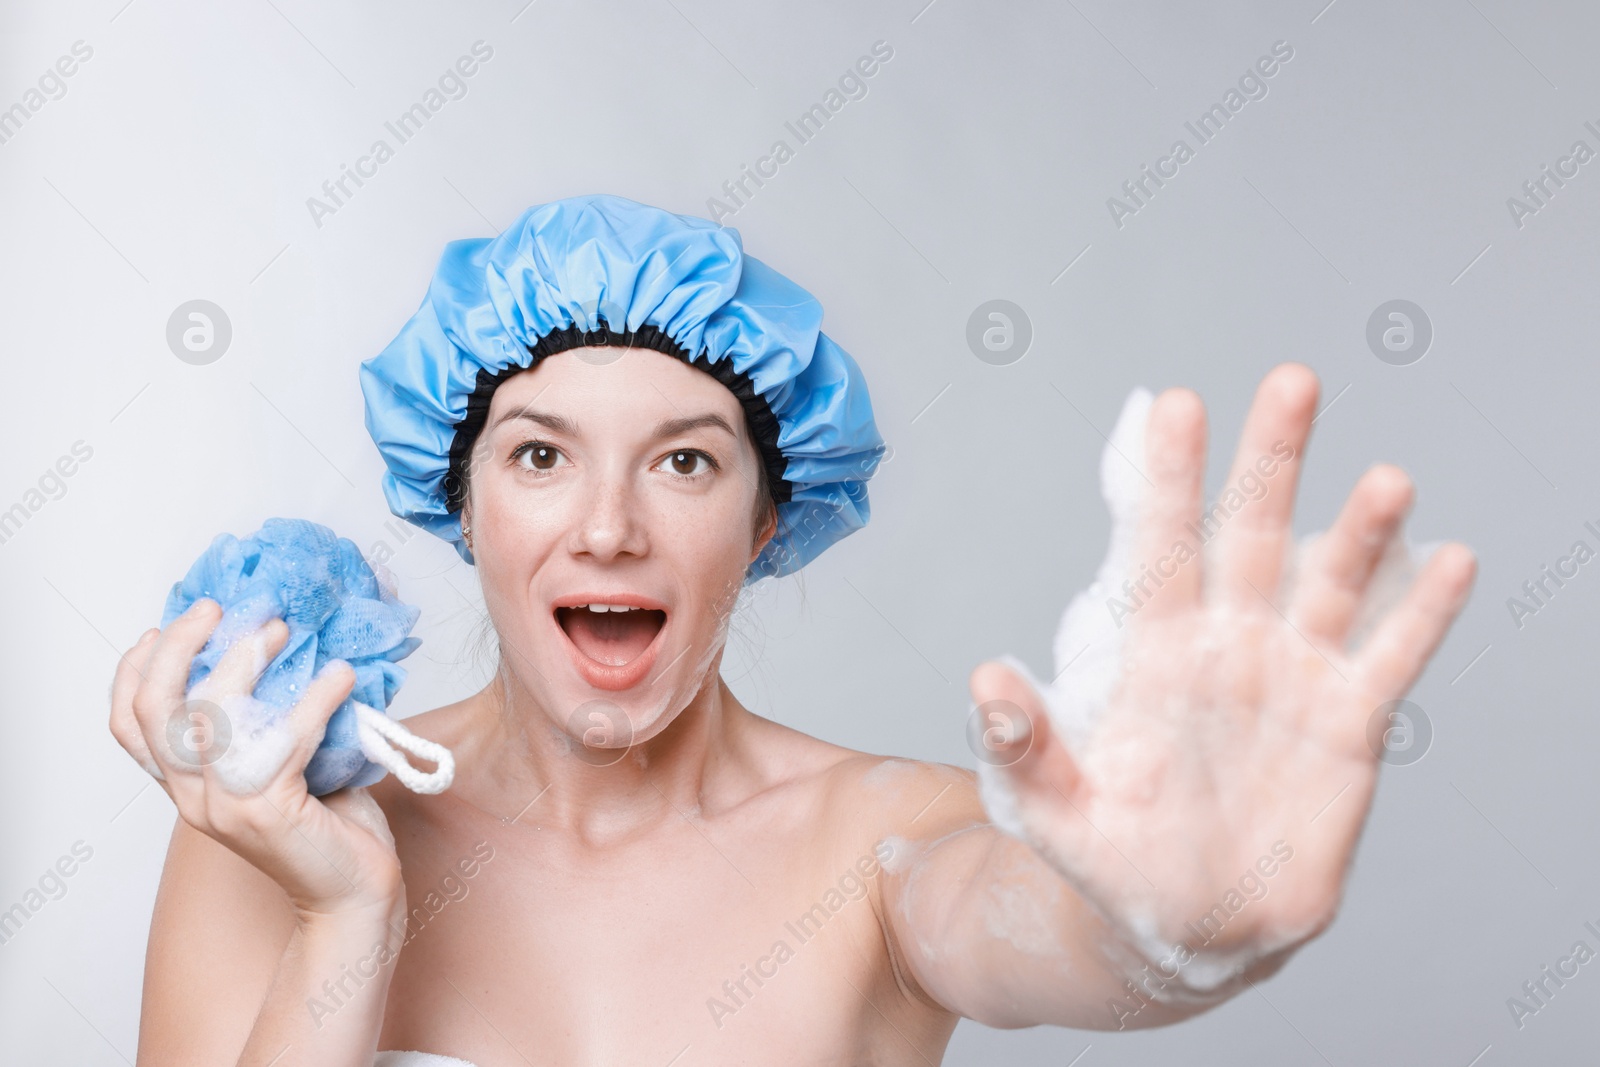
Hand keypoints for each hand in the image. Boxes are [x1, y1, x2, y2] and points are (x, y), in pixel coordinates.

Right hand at [109, 598, 404, 919]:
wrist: (354, 896)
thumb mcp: (280, 766)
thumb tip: (279, 648)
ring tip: (280, 630)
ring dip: (242, 662)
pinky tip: (341, 676)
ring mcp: (226, 808)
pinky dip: (314, 699)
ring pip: (207, 719)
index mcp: (189, 787)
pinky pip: (283, 740)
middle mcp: (194, 799)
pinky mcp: (268, 814)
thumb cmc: (327, 827)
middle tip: (216, 608)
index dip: (135, 671)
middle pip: (155, 711)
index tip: (160, 626)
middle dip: (177, 648)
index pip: (130, 726)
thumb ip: (264, 722)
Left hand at [970, 363, 1475, 987]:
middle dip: (1270, 461)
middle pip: (1250, 534)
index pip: (1160, 548)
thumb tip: (983, 683)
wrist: (1193, 923)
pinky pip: (1390, 658)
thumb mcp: (1053, 813)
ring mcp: (1291, 674)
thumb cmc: (1116, 858)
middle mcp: (1226, 643)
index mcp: (1152, 653)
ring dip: (1359, 531)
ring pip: (1330, 582)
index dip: (1169, 481)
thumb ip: (1023, 750)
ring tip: (1386, 480)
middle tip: (1291, 382)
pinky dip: (1421, 613)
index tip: (1176, 406)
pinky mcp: (1348, 721)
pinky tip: (1449, 560)